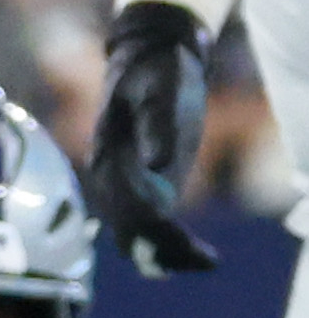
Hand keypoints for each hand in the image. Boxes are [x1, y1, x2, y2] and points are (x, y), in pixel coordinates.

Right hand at [84, 1, 218, 276]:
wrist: (149, 55)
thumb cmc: (159, 70)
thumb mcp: (163, 88)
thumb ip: (159, 124)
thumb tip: (156, 162)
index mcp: (112, 158)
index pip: (130, 209)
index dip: (158, 233)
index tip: (190, 248)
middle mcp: (113, 178)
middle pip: (130, 230)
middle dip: (164, 252)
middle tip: (205, 261)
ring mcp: (126, 183)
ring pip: (134, 235)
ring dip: (163, 254)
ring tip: (202, 262)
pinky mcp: (145, 182)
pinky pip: (147, 225)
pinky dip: (167, 244)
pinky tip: (195, 254)